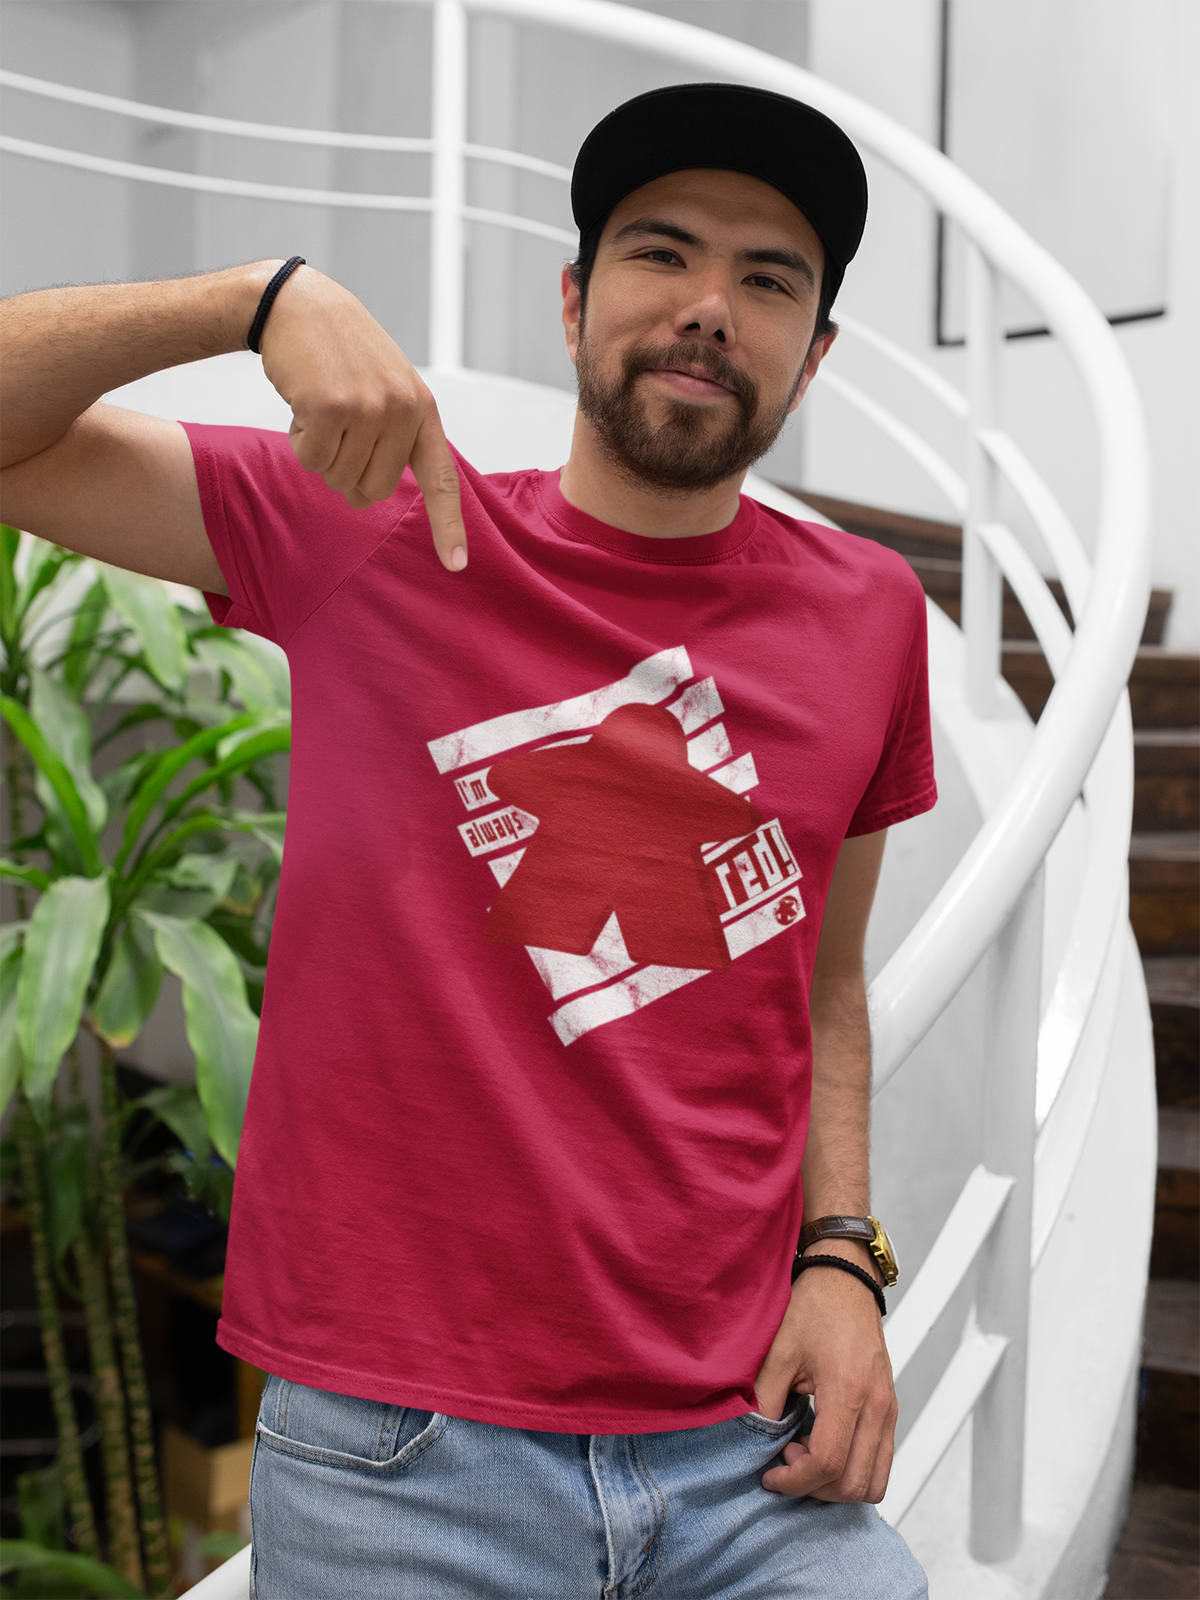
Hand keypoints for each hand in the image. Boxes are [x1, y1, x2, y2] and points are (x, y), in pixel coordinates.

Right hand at [259, 266, 466, 570]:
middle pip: (374, 490)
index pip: (442, 480)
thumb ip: (392, 439)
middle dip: (347, 473)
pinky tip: (302, 404)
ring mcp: (368, 408)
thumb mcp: (385, 389)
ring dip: (319, 452)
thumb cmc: (341, 355)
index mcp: (423, 411)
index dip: (449, 526)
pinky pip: (311, 460)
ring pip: (339, 477)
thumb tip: (366, 499)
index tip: (457, 566)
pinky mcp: (330, 407)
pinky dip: (299, 440)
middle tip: (336, 430)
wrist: (299, 305)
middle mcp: (403, 411)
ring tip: (321, 408)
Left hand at [753, 1250, 896, 1502]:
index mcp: (848, 1391)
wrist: (844, 1279)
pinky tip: (823, 1445)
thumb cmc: (814, 1308)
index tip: (770, 1475)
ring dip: (837, 1485)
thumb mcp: (778, 1352)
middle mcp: (877, 1406)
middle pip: (854, 1483)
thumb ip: (765, 1402)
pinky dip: (854, 1470)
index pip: (828, 1463)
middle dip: (814, 1488)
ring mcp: (889, 1409)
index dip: (795, 1481)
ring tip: (805, 1455)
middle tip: (785, 1462)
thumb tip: (755, 1443)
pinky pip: (882, 1462)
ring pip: (874, 1481)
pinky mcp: (890, 1409)